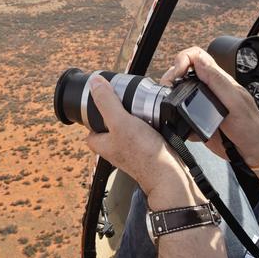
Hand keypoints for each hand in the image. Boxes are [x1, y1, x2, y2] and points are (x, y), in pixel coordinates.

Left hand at [81, 75, 191, 200]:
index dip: (95, 111)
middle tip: (128, 102)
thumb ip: (106, 102)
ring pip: (128, 127)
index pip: (90, 125)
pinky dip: (149, 125)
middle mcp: (114, 148)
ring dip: (136, 117)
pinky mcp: (146, 151)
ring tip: (144, 110)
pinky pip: (144, 133)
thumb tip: (94, 83)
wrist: (168, 174)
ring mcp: (130, 151)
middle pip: (111, 123)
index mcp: (101, 144)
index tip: (104, 99)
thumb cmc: (143, 154)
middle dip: (120, 111)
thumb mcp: (120, 121)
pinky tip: (156, 121)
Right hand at [161, 47, 258, 165]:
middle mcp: (209, 89)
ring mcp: (202, 104)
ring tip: (170, 106)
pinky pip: (181, 114)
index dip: (183, 59)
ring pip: (179, 92)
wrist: (252, 152)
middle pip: (183, 72)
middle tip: (168, 90)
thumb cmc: (250, 127)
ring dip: (171, 96)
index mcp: (219, 80)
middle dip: (171, 77)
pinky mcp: (198, 120)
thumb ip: (217, 81)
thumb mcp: (235, 102)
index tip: (177, 74)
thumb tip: (199, 61)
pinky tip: (180, 124)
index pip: (197, 56)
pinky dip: (176, 118)